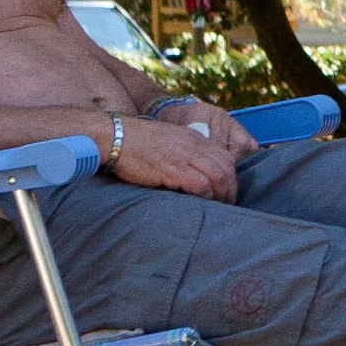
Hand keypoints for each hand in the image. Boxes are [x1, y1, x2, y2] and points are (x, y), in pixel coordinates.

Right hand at [106, 110, 241, 197]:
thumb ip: (184, 153)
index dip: (230, 176)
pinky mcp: (174, 168)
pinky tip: (201, 204)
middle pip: (227, 168)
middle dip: (231, 189)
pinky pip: (201, 185)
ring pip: (219, 177)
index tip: (226, 191)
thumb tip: (194, 174)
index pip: (226, 156)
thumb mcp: (168, 142)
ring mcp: (185, 156)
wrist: (115, 136)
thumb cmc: (136, 143)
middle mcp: (194, 145)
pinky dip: (206, 197)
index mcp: (195, 138)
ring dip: (221, 196)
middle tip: (226, 204)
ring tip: (217, 209)